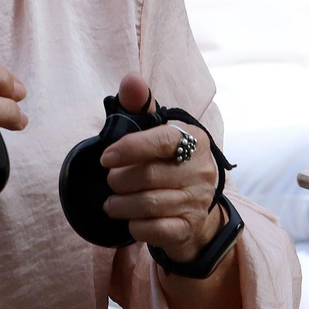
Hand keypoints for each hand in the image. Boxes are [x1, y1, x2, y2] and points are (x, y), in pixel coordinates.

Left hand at [100, 74, 223, 263]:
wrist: (194, 211)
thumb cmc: (167, 163)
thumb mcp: (155, 131)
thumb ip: (140, 105)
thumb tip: (131, 79)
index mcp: (194, 140)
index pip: (162, 140)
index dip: (129, 148)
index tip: (106, 157)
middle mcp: (201, 170)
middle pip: (148, 175)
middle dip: (119, 180)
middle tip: (111, 181)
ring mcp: (197, 201)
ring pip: (147, 204)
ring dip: (120, 204)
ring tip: (111, 202)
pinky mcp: (189, 228)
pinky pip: (153, 229)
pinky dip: (134, 225)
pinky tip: (130, 219)